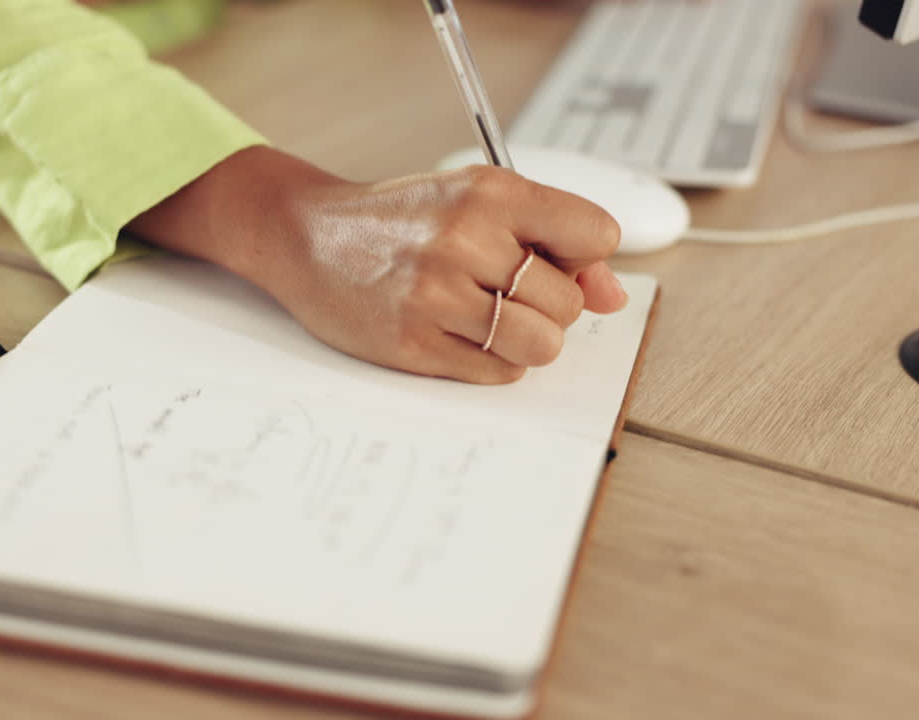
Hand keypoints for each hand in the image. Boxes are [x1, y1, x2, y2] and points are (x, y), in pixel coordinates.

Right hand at [130, 147, 626, 383]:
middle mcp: (464, 238)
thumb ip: (551, 240)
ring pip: (540, 344)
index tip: (554, 259)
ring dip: (527, 342)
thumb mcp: (474, 203)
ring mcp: (436, 294)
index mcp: (489, 192)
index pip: (596, 234)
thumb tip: (612, 295)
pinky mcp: (414, 343)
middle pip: (567, 302)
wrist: (306, 236)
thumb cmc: (399, 221)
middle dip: (549, 306)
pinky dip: (494, 362)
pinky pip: (498, 372)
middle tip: (506, 292)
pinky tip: (462, 335)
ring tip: (492, 320)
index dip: (583, 257)